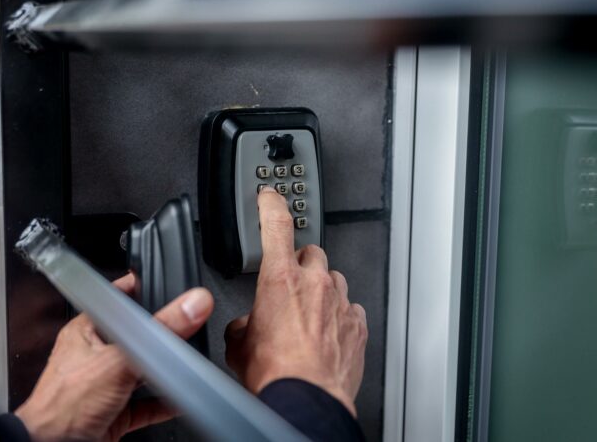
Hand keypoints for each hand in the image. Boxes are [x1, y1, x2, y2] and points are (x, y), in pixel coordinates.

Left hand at [15, 274, 213, 441]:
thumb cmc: (64, 406)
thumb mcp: (121, 359)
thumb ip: (160, 333)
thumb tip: (192, 305)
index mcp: (86, 333)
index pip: (116, 301)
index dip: (139, 290)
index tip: (164, 284)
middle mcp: (94, 357)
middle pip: (135, 338)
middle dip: (159, 338)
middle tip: (186, 327)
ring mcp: (104, 387)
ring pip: (142, 373)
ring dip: (163, 373)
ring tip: (186, 363)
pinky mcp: (114, 413)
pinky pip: (146, 405)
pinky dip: (165, 403)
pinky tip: (180, 399)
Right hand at [225, 187, 366, 416]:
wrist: (305, 400)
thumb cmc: (274, 374)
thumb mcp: (239, 344)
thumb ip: (243, 323)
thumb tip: (246, 327)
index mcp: (280, 279)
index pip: (276, 225)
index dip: (271, 204)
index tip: (270, 196)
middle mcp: (314, 284)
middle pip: (312, 253)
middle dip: (300, 264)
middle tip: (289, 287)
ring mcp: (340, 302)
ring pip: (335, 279)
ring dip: (322, 291)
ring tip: (308, 317)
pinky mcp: (357, 324)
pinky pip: (350, 308)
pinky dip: (339, 316)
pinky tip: (327, 335)